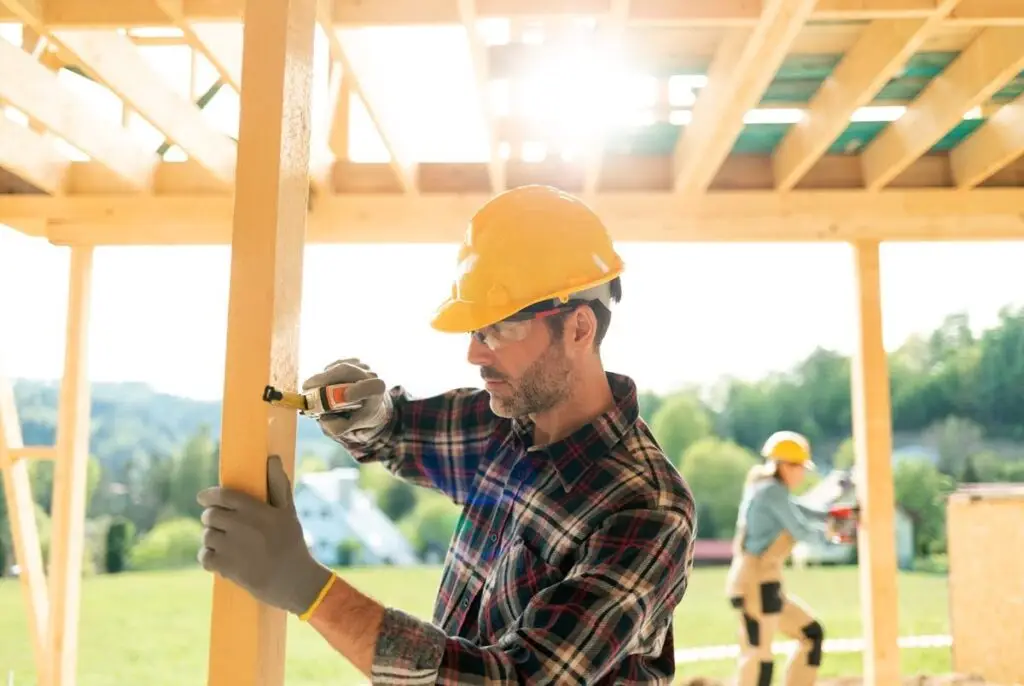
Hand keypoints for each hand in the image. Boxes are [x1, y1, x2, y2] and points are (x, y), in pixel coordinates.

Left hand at [197, 455, 333, 615]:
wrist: (294, 581)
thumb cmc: (292, 543)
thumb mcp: (288, 512)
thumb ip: (278, 485)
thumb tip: (272, 458)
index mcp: (257, 510)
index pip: (223, 496)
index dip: (209, 496)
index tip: (204, 498)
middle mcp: (242, 526)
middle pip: (210, 516)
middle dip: (212, 519)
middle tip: (220, 525)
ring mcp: (232, 547)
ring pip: (206, 537)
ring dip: (212, 540)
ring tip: (226, 545)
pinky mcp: (226, 567)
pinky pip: (205, 557)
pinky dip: (210, 558)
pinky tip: (222, 560)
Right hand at [302, 358, 389, 438]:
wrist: (367, 403)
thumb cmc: (359, 414)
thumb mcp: (351, 425)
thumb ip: (337, 426)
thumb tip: (323, 419)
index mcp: (377, 391)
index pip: (374, 386)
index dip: (360, 389)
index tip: (345, 396)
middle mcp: (371, 374)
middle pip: (349, 371)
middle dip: (326, 378)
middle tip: (307, 387)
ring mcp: (361, 365)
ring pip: (338, 367)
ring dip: (322, 378)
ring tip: (312, 391)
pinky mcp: (350, 361)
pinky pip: (334, 365)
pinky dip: (324, 375)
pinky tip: (324, 386)